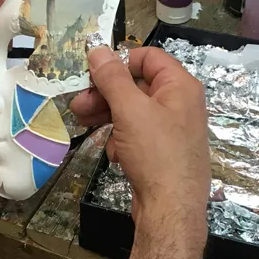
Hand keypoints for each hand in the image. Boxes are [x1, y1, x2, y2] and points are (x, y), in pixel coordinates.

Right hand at [71, 47, 210, 235]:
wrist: (171, 209)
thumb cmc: (156, 154)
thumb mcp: (130, 110)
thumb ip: (112, 77)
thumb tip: (98, 49)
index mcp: (180, 86)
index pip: (149, 57)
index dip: (120, 61)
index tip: (93, 74)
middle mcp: (180, 104)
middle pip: (137, 85)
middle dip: (105, 93)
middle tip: (78, 104)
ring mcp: (172, 130)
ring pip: (133, 111)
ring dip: (107, 115)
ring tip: (83, 123)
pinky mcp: (162, 152)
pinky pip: (136, 135)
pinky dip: (121, 139)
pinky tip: (114, 153)